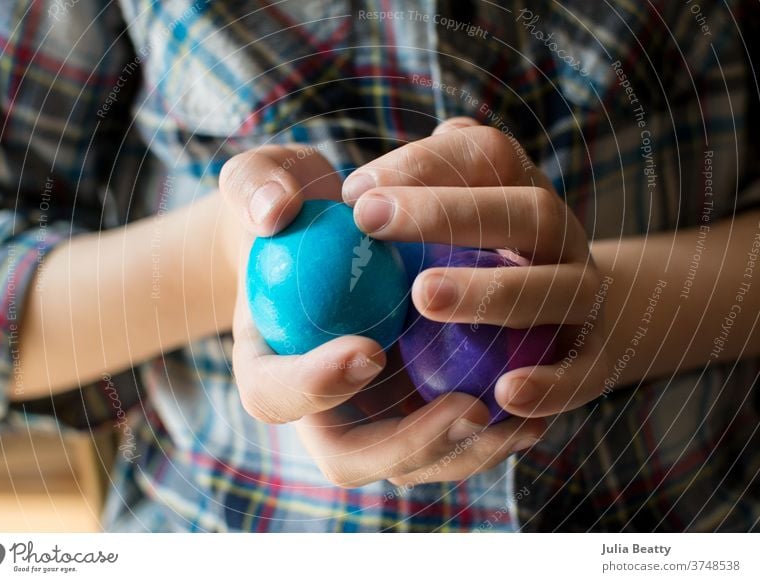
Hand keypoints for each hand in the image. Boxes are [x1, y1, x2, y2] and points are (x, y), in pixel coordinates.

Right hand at [220, 143, 543, 487]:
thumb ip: (254, 187)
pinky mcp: (413, 404)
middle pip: (350, 456)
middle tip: (468, 408)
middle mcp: (318, 400)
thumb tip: (276, 212)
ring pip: (411, 464)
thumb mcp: (261, 181)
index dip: (315, 385)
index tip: (368, 349)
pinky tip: (533, 413)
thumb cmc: (294, 207)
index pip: (274, 395)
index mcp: (265, 359)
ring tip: (516, 417)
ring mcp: (368, 410)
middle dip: (409, 443)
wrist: (326, 227)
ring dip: (464, 450)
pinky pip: (448, 440)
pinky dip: (491, 434)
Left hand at [344, 117, 611, 427]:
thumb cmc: (483, 271)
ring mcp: (584, 297)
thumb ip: (417, 203)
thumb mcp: (456, 230)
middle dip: (447, 211)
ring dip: (493, 290)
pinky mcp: (595, 362)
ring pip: (560, 286)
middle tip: (369, 218)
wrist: (573, 327)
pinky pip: (582, 373)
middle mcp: (561, 238)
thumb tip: (354, 194)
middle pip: (528, 211)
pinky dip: (550, 385)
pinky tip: (505, 395)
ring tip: (424, 295)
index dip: (424, 163)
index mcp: (523, 196)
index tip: (354, 192)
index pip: (487, 155)